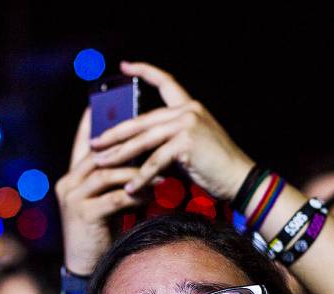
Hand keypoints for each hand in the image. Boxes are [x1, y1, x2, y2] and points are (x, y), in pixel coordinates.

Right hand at [56, 109, 146, 274]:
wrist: (87, 270)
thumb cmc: (101, 236)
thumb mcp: (105, 204)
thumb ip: (114, 184)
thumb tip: (139, 162)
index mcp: (71, 179)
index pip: (82, 145)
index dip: (93, 124)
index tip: (106, 104)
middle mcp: (68, 184)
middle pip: (101, 156)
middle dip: (129, 148)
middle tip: (155, 139)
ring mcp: (74, 199)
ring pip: (109, 174)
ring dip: (138, 173)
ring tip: (162, 172)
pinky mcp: (84, 214)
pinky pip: (116, 197)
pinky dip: (137, 194)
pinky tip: (154, 193)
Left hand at [90, 61, 254, 199]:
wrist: (239, 179)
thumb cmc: (215, 167)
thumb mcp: (190, 146)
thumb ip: (167, 140)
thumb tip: (136, 148)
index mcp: (189, 107)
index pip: (165, 81)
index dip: (144, 71)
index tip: (124, 66)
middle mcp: (187, 110)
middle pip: (141, 121)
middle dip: (114, 134)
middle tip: (94, 143)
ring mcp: (187, 124)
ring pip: (144, 140)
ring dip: (120, 155)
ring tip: (101, 165)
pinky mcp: (186, 143)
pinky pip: (155, 161)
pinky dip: (141, 177)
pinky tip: (129, 188)